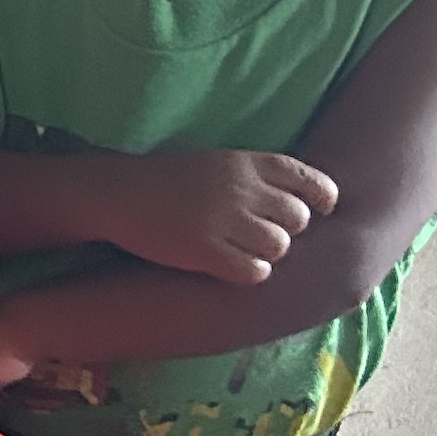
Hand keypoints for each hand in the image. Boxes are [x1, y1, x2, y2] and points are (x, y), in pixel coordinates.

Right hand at [95, 148, 337, 283]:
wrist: (114, 193)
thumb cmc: (168, 181)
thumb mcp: (216, 163)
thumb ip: (258, 177)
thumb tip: (308, 203)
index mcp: (243, 162)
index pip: (309, 181)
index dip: (322, 199)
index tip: (318, 210)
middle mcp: (238, 188)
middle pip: (298, 219)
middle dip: (285, 230)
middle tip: (260, 233)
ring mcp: (221, 219)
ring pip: (278, 247)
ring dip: (265, 253)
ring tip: (240, 249)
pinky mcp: (204, 250)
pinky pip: (254, 272)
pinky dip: (248, 272)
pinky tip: (228, 265)